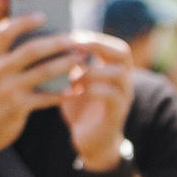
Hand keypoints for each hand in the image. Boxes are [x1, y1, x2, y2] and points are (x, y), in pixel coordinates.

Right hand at [0, 16, 75, 162]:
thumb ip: (11, 61)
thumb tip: (44, 44)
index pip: (4, 32)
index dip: (24, 21)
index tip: (43, 15)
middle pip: (30, 50)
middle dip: (55, 43)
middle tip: (74, 39)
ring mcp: (7, 90)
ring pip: (43, 72)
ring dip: (66, 65)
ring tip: (82, 60)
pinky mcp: (19, 108)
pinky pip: (47, 97)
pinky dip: (64, 93)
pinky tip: (77, 90)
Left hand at [63, 36, 139, 170]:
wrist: (90, 140)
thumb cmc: (79, 106)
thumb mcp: (74, 78)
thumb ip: (71, 61)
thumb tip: (51, 36)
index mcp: (116, 70)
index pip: (116, 45)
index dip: (95, 37)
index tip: (70, 37)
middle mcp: (125, 81)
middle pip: (123, 52)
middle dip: (97, 46)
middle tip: (74, 47)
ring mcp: (124, 97)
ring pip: (117, 73)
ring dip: (91, 70)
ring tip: (71, 76)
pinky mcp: (118, 113)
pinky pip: (110, 95)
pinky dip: (90, 89)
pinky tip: (71, 92)